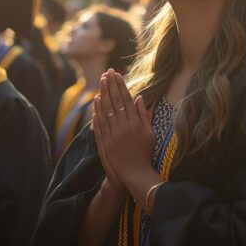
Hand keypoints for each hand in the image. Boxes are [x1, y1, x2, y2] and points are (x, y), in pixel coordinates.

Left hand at [93, 69, 156, 190]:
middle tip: (107, 72)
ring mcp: (113, 133)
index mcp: (135, 122)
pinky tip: (95, 101)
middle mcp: (123, 125)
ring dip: (103, 93)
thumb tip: (139, 97)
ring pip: (106, 109)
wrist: (135, 173)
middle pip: (115, 101)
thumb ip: (143, 115)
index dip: (121, 86)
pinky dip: (97, 111)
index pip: (125, 99)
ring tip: (101, 81)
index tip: (117, 74)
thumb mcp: (150, 133)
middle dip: (111, 85)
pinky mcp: (105, 141)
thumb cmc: (145, 153)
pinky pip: (100, 123)